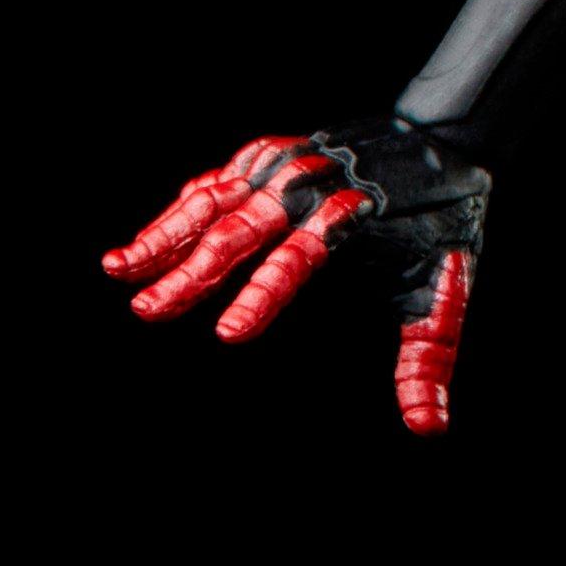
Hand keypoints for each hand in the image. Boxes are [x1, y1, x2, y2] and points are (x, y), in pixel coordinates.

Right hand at [102, 117, 490, 434]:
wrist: (443, 137)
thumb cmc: (441, 221)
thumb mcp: (447, 281)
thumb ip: (429, 355)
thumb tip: (429, 428)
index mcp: (358, 213)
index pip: (304, 254)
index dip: (264, 293)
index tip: (227, 334)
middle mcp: (317, 183)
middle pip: (248, 227)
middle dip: (195, 271)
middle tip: (148, 311)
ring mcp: (290, 162)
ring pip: (220, 198)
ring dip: (168, 233)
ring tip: (117, 269)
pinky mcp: (271, 153)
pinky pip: (219, 180)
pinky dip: (181, 209)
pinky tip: (145, 243)